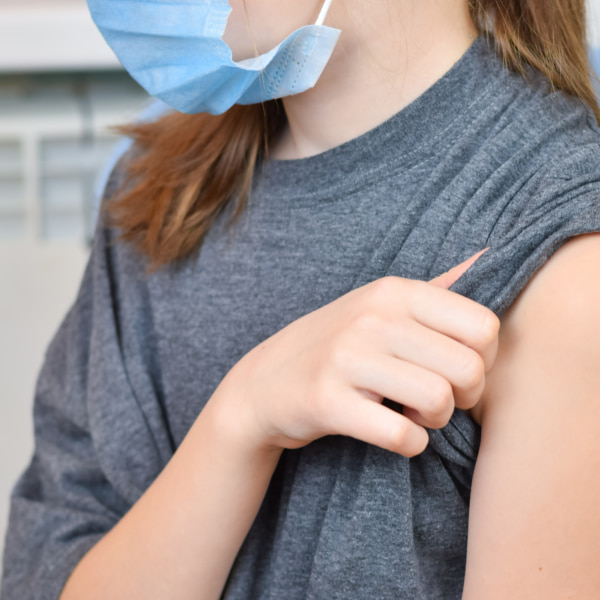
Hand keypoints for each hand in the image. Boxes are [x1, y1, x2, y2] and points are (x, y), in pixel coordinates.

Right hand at [217, 250, 498, 457]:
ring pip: (438, 401)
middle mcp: (372, 317)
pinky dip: (409, 444)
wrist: (268, 381)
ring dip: (435, 421)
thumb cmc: (340, 345)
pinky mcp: (327, 400)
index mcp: (394, 292)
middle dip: (464, 397)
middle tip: (438, 400)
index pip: (483, 327)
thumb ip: (435, 289)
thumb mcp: (381, 305)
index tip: (455, 370)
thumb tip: (489, 254)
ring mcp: (346, 357)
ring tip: (413, 414)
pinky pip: (401, 435)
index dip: (483, 359)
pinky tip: (394, 432)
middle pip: (469, 369)